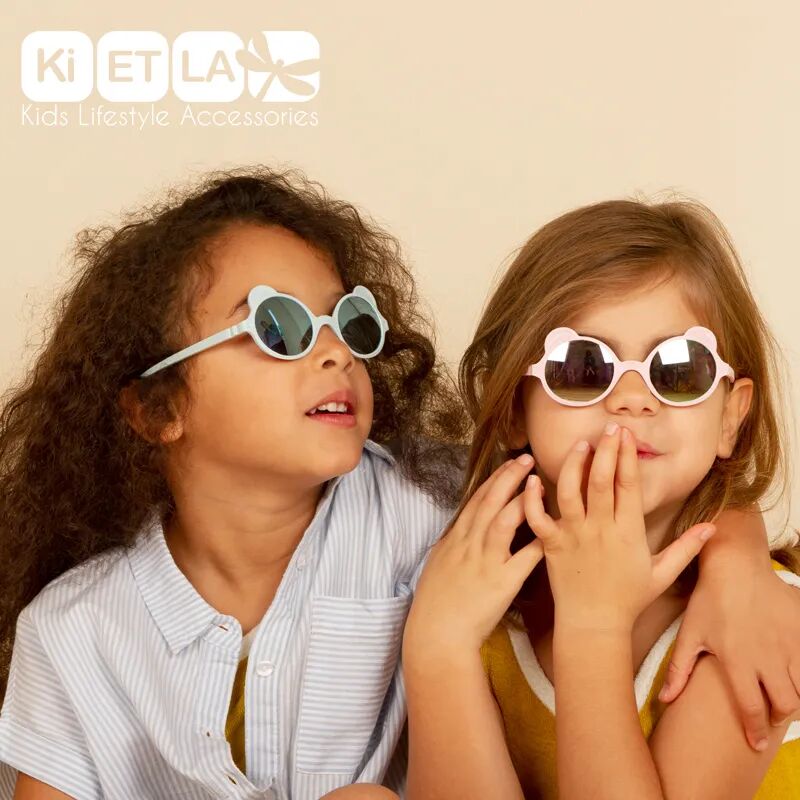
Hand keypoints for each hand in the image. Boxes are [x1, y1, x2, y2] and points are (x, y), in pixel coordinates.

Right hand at [404, 454, 543, 655]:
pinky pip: (524, 556)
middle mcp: (469, 544)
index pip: (477, 499)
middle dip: (509, 476)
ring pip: (504, 520)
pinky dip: (539, 540)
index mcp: (456, 539)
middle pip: (490, 501)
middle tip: (528, 458)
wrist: (437, 634)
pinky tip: (555, 528)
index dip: (495, 479)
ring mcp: (485, 561)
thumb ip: (454, 545)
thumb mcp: (440, 565)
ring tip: (540, 482)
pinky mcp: (501, 582)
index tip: (510, 463)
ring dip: (522, 498)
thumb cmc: (437, 603)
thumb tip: (464, 529)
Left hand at [523, 422, 716, 631]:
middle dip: (606, 451)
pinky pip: (537, 517)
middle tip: (609, 428)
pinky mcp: (551, 544)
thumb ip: (686, 548)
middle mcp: (600, 528)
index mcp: (628, 532)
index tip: (627, 435)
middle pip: (601, 481)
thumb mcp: (662, 574)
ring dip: (573, 466)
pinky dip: (532, 498)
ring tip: (580, 445)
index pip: (629, 486)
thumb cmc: (628, 599)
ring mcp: (573, 535)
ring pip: (569, 492)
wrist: (594, 625)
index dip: (628, 458)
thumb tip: (712, 527)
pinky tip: (532, 479)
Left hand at [660, 564, 799, 750]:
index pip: (751, 708)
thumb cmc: (709, 600)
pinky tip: (791, 671)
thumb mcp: (690, 634)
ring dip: (794, 696)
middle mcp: (767, 656)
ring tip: (782, 694)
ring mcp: (789, 643)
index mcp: (737, 660)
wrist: (736, 566)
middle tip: (771, 716)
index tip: (756, 743)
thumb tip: (665, 700)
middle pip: (786, 704)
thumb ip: (679, 670)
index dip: (755, 731)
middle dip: (779, 717)